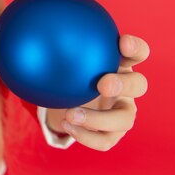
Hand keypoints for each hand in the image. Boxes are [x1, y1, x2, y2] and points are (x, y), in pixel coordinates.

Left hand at [47, 34, 149, 150]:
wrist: (69, 97)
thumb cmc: (72, 71)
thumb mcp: (68, 57)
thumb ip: (60, 45)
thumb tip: (35, 34)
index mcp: (121, 65)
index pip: (137, 53)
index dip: (135, 47)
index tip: (122, 42)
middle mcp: (128, 88)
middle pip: (139, 85)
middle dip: (123, 84)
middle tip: (103, 84)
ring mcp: (123, 112)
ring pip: (125, 119)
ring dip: (100, 118)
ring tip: (71, 114)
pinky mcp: (113, 133)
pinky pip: (105, 140)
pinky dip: (87, 136)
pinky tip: (66, 126)